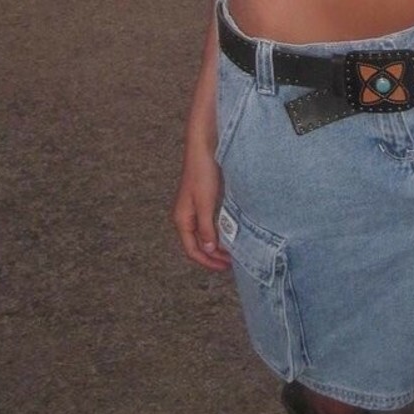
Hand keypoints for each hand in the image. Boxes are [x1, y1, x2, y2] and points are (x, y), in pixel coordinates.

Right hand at [171, 146, 230, 271]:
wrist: (203, 146)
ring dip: (216, 245)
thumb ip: (206, 228)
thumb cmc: (202, 172)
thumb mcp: (205, 203)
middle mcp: (185, 216)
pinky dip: (217, 232)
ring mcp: (193, 208)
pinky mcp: (202, 200)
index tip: (225, 266)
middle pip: (197, 245)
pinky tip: (228, 232)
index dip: (208, 261)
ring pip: (203, 235)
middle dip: (213, 256)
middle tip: (231, 262)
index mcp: (182, 219)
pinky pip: (208, 223)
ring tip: (232, 251)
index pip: (192, 250)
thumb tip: (208, 250)